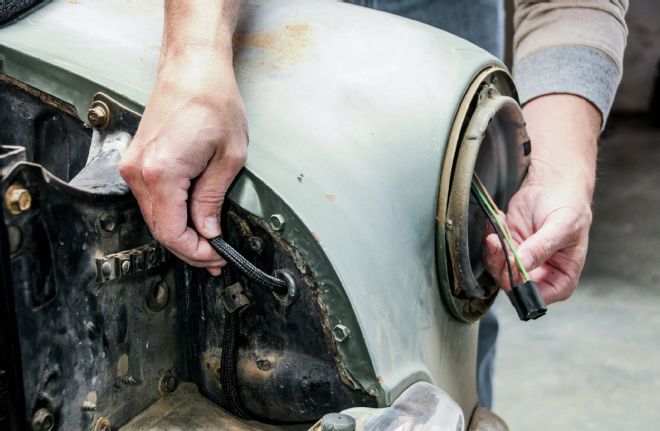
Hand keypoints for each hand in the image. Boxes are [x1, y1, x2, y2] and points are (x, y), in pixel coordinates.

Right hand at [119, 48, 247, 274]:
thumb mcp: (228, 157)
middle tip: (215, 258)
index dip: (195, 252)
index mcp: (162, 173)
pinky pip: (151, 200)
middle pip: (160, 229)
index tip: (216, 258)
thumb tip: (208, 230)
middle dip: (189, 248)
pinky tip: (191, 221)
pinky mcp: (137, 160)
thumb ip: (213, 199)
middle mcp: (139, 172)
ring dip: (180, 234)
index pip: (173, 233)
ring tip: (208, 243)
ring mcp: (133, 165)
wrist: (192, 67)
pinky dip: (171, 215)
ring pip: (154, 217)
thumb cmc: (213, 101)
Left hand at [483, 95, 599, 303]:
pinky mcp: (507, 249)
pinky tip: (499, 220)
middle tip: (498, 241)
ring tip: (498, 227)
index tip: (512, 264)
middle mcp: (540, 276)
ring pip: (497, 269)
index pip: (537, 296)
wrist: (554, 185)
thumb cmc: (569, 207)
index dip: (520, 285)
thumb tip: (520, 265)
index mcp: (561, 280)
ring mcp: (521, 263)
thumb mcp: (562, 227)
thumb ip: (541, 247)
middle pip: (512, 285)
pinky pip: (491, 252)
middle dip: (501, 264)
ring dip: (493, 250)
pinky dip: (490, 237)